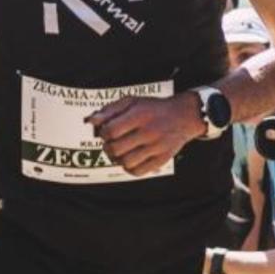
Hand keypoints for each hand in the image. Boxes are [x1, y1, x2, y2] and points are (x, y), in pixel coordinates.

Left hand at [86, 93, 203, 175]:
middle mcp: (149, 132)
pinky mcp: (162, 159)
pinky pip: (138, 171)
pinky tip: (130, 159)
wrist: (184, 116)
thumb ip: (110, 110)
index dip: (103, 133)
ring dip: (117, 159)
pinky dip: (129, 168)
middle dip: (107, 147)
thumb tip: (90, 120)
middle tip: (111, 143)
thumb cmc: (154, 108)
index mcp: (140, 115)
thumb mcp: (132, 101)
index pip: (111, 131)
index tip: (106, 132)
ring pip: (125, 162)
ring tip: (120, 151)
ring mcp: (156, 147)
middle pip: (116, 149)